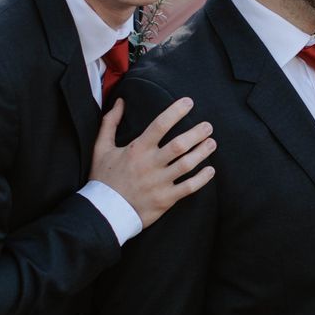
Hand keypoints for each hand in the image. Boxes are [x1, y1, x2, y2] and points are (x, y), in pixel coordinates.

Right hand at [90, 97, 215, 228]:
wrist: (104, 212)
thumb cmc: (103, 178)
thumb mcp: (101, 148)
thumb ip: (110, 123)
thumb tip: (120, 101)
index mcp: (137, 150)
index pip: (160, 125)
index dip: (176, 112)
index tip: (189, 102)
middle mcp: (150, 164)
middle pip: (179, 145)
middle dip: (196, 133)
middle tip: (208, 126)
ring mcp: (159, 183)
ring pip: (187, 165)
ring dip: (202, 153)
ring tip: (212, 143)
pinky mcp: (165, 199)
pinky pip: (189, 188)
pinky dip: (202, 179)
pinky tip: (210, 170)